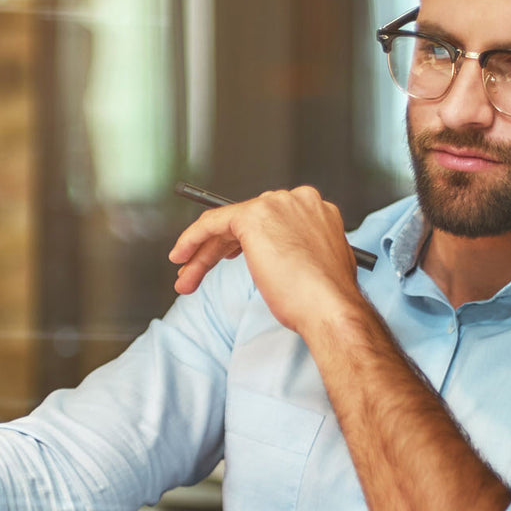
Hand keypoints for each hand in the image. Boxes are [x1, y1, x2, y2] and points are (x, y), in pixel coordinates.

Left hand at [168, 185, 364, 334]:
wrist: (329, 309)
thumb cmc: (324, 300)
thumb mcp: (310, 268)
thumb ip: (294, 252)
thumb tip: (277, 260)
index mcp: (315, 211)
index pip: (269, 221)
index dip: (242, 242)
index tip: (225, 258)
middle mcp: (297, 201)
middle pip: (245, 222)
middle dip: (217, 251)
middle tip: (197, 274)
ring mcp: (276, 205)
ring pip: (226, 225)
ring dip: (202, 254)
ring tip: (187, 278)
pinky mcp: (253, 216)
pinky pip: (212, 222)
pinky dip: (193, 237)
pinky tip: (181, 255)